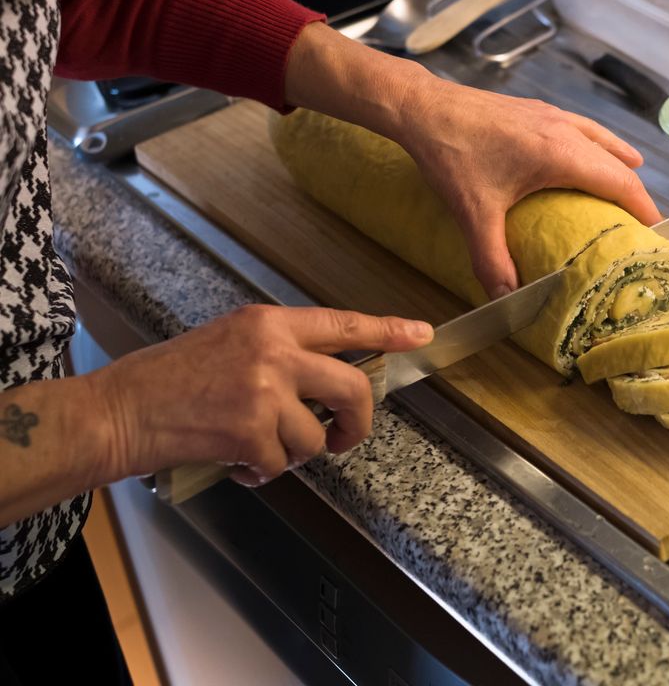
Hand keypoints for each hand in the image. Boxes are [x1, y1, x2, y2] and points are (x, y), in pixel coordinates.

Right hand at [90, 305, 431, 485]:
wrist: (118, 411)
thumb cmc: (169, 379)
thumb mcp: (231, 343)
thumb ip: (281, 354)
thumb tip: (327, 382)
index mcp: (269, 323)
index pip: (343, 324)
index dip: (388, 330)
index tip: (421, 334)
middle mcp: (274, 352)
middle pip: (351, 387)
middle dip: (355, 421)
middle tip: (342, 437)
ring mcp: (264, 392)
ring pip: (314, 437)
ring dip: (291, 453)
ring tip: (254, 445)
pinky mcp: (250, 432)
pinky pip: (280, 464)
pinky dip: (261, 473)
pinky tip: (234, 461)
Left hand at [283, 22, 662, 300]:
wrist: (423, 108)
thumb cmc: (452, 155)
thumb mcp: (474, 214)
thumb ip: (492, 259)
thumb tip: (506, 299)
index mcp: (562, 154)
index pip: (620, 183)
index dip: (643, 207)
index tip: (655, 230)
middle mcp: (565, 131)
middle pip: (616, 163)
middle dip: (634, 190)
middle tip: (641, 220)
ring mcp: (551, 115)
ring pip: (600, 139)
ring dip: (618, 161)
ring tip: (631, 179)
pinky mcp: (535, 109)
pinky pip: (581, 128)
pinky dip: (596, 143)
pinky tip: (588, 149)